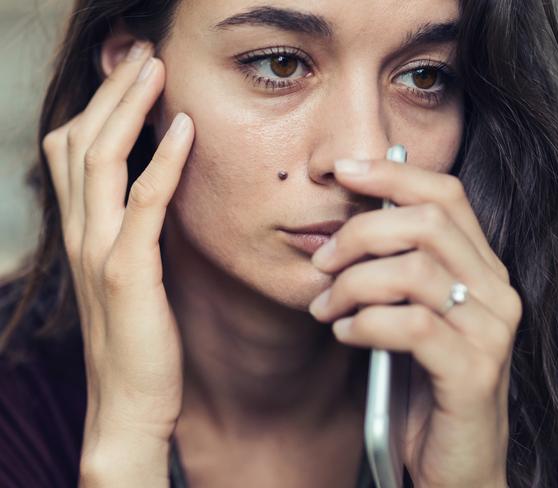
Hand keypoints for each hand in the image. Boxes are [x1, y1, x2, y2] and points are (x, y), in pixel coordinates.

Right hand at [41, 40, 192, 473]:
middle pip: (82, 140)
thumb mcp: (130, 270)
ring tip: (154, 67)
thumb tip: (160, 184)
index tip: (128, 72)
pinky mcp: (127, 274)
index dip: (98, 104)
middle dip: (110, 91)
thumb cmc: (138, 334)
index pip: (76, 149)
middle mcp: (82, 233)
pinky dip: (163, 162)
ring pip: (102, 160)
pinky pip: (143, 204)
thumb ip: (135, 226)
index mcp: (83, 230)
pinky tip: (184, 129)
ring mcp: (99, 251)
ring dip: (128, 108)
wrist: (130, 400)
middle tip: (140, 52)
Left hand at [308, 158, 520, 486]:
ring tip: (325, 308)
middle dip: (359, 234)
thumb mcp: (409, 313)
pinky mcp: (474, 372)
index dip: (393, 175)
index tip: (343, 171)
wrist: (456, 461)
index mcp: (481, 268)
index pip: (446, 195)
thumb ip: (394, 269)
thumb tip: (348, 220)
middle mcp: (496, 290)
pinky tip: (344, 333)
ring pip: (414, 272)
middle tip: (322, 263)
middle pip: (426, 224)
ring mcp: (490, 330)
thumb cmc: (423, 382)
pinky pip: (411, 326)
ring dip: (352, 284)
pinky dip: (365, 323)